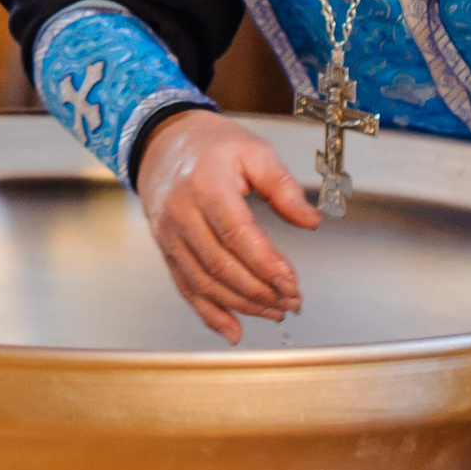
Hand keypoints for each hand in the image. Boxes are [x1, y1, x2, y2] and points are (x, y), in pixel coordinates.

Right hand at [135, 111, 318, 342]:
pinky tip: (232, 329)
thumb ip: (283, 186)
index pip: (237, 235)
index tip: (292, 281)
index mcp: (205, 185)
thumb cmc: (208, 144)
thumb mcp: (252, 150)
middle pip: (221, 266)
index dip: (266, 265)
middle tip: (291, 300)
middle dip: (260, 291)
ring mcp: (169, 234)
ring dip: (242, 305)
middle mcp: (181, 213)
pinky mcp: (166, 249)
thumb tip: (310, 220)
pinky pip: (186, 287)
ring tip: (274, 311)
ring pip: (204, 282)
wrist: (161, 140)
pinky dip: (209, 314)